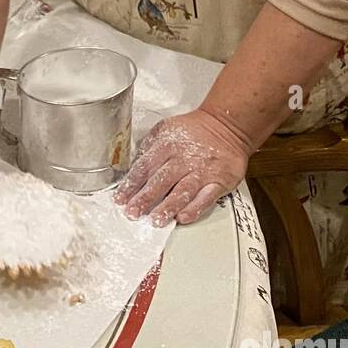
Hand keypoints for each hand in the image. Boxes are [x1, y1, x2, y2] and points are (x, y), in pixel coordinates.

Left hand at [114, 107, 251, 226]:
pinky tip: (183, 218)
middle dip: (144, 198)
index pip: (145, 167)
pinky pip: (206, 198)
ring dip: (167, 207)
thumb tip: (135, 163)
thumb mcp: (166, 129)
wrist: (226, 126)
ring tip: (155, 220)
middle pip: (160, 181)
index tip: (120, 199)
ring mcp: (201, 171)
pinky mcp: (219, 181)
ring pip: (182, 192)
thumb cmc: (193, 130)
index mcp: (167, 145)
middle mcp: (183, 159)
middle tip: (133, 213)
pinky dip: (194, 209)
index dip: (131, 184)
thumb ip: (150, 146)